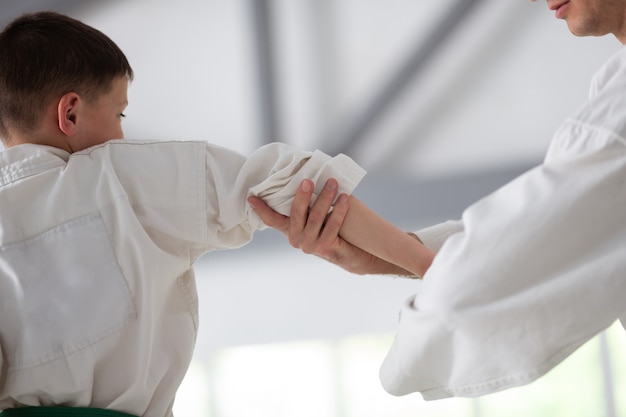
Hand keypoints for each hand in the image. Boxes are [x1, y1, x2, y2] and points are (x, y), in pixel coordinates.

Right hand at [248, 178, 414, 275]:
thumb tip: (308, 174)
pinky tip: (345, 198)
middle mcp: (296, 240)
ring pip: (316, 218)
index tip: (251, 197)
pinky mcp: (325, 248)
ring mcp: (310, 245)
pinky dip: (339, 210)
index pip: (272, 220)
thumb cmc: (332, 229)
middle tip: (308, 180)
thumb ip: (308, 205)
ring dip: (325, 198)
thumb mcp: (316, 218)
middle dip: (302, 195)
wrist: (352, 254)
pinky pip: (332, 225)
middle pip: (296, 214)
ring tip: (333, 182)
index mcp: (290, 231)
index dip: (261, 209)